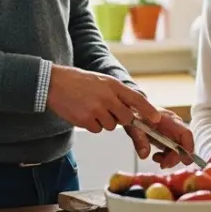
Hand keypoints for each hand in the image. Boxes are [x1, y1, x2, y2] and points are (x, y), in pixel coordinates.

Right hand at [45, 66, 159, 132]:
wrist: (54, 83)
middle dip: (120, 118)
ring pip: (111, 126)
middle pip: (126, 118)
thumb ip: (116, 94)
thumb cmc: (77, 81)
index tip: (156, 119)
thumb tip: (130, 109)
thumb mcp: (101, 81)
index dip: (148, 110)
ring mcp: (96, 109)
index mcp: (113, 85)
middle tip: (107, 111)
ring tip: (90, 108)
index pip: (137, 99)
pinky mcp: (85, 120)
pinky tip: (82, 113)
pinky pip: (96, 130)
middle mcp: (107, 97)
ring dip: (103, 121)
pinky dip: (91, 125)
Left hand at [124, 108, 195, 168]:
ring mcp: (173, 131)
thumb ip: (139, 139)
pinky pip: (174, 149)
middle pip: (184, 144)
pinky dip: (167, 156)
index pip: (186, 134)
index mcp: (169, 120)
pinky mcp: (169, 136)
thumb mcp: (133, 126)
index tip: (175, 162)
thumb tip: (144, 155)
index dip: (186, 149)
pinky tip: (156, 156)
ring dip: (171, 158)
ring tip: (156, 158)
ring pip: (180, 149)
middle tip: (163, 164)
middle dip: (176, 158)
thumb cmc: (135, 114)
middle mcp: (175, 125)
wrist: (133, 108)